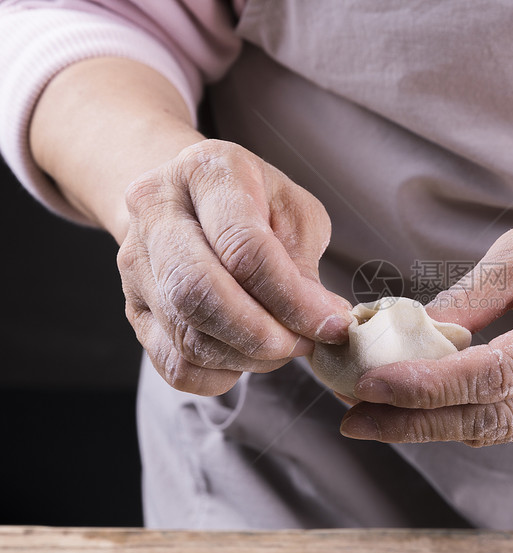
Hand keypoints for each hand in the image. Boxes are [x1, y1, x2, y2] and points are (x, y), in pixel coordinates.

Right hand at [117, 139, 352, 395]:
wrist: (189, 200)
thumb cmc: (255, 204)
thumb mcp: (294, 212)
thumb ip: (304, 263)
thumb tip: (322, 321)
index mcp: (207, 171)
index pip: (243, 247)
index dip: (292, 298)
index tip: (332, 325)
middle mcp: (157, 211)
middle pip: (198, 293)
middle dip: (261, 334)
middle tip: (304, 345)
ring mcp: (135, 263)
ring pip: (187, 336)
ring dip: (248, 356)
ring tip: (285, 346)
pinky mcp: (133, 309)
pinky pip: (174, 364)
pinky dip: (220, 375)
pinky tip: (248, 357)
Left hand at [341, 179, 512, 445]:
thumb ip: (468, 298)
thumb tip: (405, 342)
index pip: (503, 372)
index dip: (434, 386)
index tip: (374, 385)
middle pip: (501, 415)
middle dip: (420, 421)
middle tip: (357, 420)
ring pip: (506, 428)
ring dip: (435, 426)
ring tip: (375, 418)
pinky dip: (466, 417)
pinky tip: (421, 410)